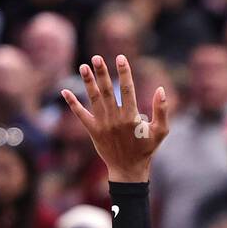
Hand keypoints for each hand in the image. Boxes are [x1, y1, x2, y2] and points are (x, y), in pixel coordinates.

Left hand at [62, 54, 169, 182]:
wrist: (128, 169)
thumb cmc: (146, 149)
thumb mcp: (160, 131)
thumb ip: (161, 110)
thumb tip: (161, 89)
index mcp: (131, 118)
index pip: (128, 90)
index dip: (124, 73)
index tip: (121, 58)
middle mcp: (115, 119)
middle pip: (108, 91)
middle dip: (102, 73)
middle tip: (97, 58)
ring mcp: (102, 124)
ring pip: (94, 99)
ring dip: (88, 82)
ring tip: (83, 66)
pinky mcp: (93, 131)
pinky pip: (80, 115)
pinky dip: (72, 103)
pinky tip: (65, 91)